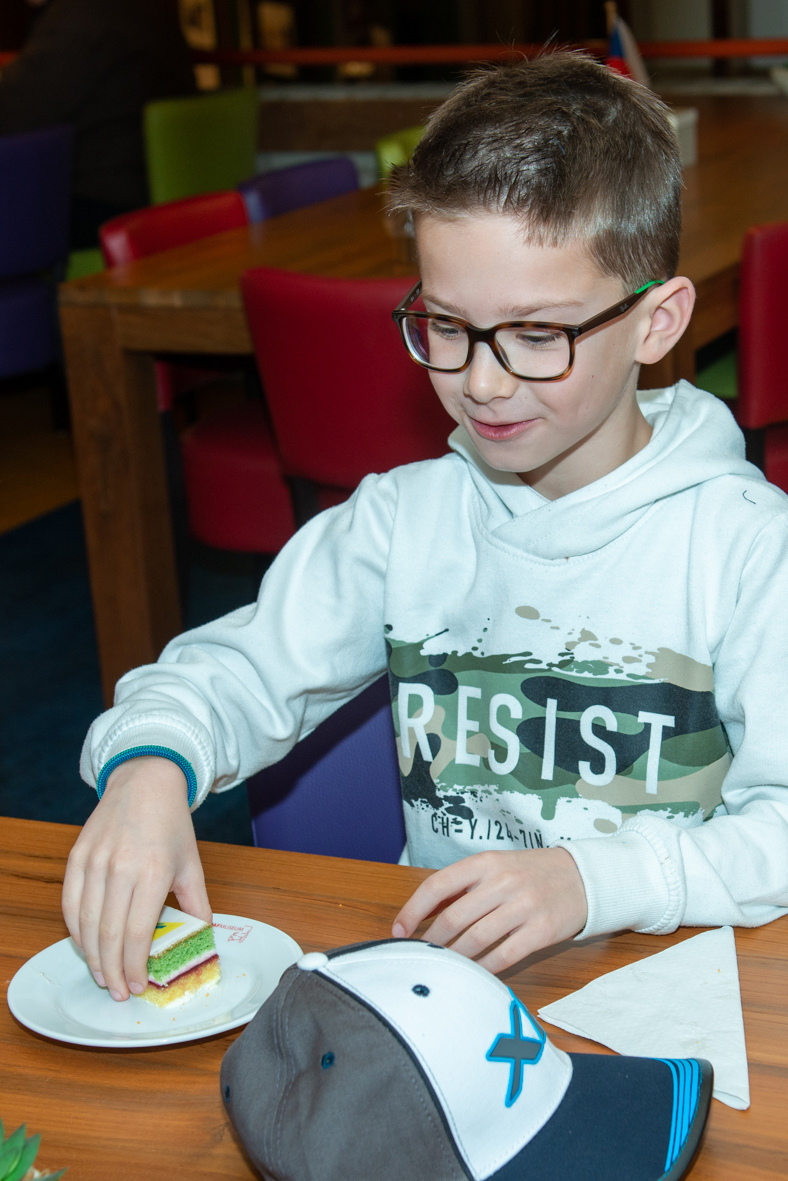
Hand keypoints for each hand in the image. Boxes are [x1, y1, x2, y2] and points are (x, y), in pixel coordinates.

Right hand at [61, 756, 210, 1000]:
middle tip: (119, 991)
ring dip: (92, 956)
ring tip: (103, 975)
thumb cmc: (171, 824)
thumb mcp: (191, 863)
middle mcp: (120, 867)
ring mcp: (95, 860)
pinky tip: (87, 944)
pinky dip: (75, 929)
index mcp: (153, 871)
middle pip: (108, 934)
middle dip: (112, 971)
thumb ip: (196, 904)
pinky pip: (69, 902)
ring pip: (85, 923)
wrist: (145, 781)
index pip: (136, 933)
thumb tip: (203, 937)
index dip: (134, 966)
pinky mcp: (77, 856)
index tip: (139, 986)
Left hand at [391, 848, 587, 973]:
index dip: (413, 911)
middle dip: (431, 941)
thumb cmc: (532, 873)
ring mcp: (523, 907)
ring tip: (442, 967)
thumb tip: (424, 914)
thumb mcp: (497, 867)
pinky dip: (484, 969)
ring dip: (454, 958)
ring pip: (475, 940)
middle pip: (453, 918)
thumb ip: (465, 886)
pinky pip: (504, 956)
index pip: (437, 885)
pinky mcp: (541, 931)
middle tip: (420, 955)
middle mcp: (502, 882)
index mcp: (485, 863)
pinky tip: (473, 975)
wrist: (584, 877)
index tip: (398, 930)